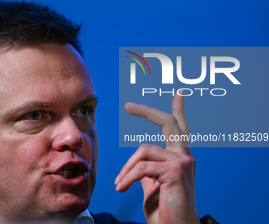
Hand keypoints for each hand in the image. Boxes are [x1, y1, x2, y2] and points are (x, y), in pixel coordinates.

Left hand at [114, 94, 198, 223]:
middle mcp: (184, 156)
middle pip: (167, 123)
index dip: (178, 110)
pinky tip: (122, 188)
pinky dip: (128, 177)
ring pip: (144, 151)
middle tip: (129, 105)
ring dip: (126, 169)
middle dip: (147, 111)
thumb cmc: (164, 209)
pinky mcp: (175, 170)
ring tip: (119, 184)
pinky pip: (142, 167)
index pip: (179, 128)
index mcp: (180, 157)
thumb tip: (139, 157)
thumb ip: (148, 167)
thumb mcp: (153, 183)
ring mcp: (182, 161)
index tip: (179, 94)